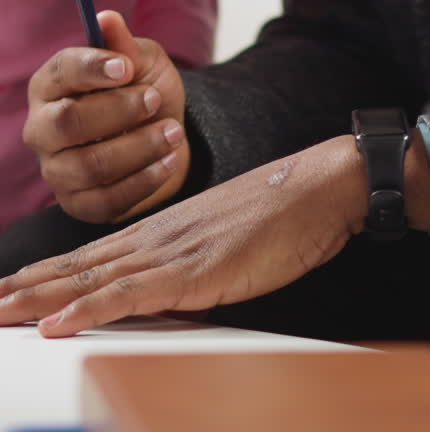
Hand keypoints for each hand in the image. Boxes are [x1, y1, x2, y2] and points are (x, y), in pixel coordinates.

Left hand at [0, 135, 364, 335]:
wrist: (316, 188)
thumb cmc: (280, 215)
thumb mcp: (225, 240)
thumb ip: (191, 261)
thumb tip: (171, 287)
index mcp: (163, 231)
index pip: (91, 255)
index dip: (46, 273)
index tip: (10, 286)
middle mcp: (156, 238)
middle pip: (77, 266)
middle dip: (27, 286)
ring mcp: (171, 252)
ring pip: (89, 278)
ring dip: (38, 298)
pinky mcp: (192, 271)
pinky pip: (128, 295)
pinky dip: (86, 310)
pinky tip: (55, 324)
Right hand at [23, 10, 188, 222]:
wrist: (166, 139)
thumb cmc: (147, 92)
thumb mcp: (145, 63)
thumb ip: (126, 46)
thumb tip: (107, 18)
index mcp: (51, 84)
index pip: (60, 72)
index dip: (92, 67)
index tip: (128, 67)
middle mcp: (43, 128)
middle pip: (68, 122)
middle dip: (120, 111)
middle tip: (154, 101)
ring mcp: (56, 170)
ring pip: (90, 165)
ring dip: (140, 147)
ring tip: (173, 132)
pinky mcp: (77, 204)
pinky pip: (106, 199)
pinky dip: (144, 179)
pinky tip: (168, 159)